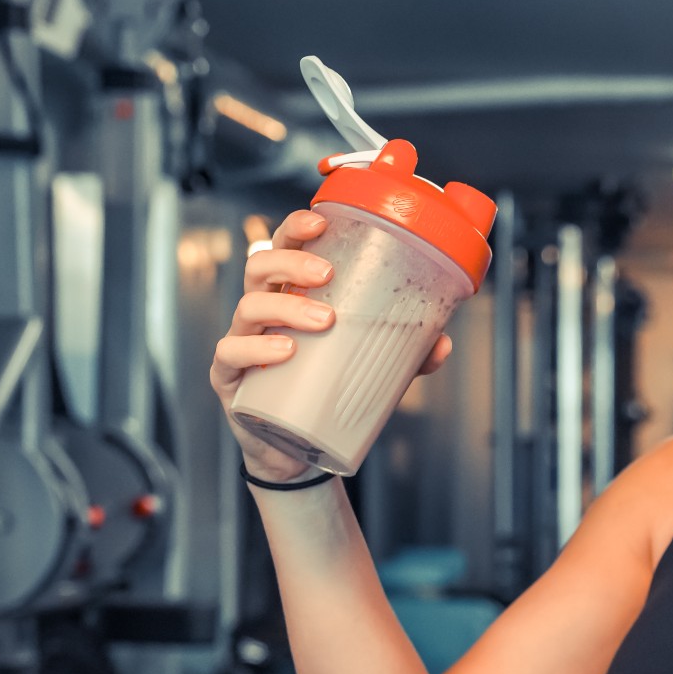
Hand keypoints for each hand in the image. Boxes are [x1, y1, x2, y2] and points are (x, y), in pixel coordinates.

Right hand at [211, 209, 453, 482]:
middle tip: (327, 273)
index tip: (321, 222)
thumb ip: (406, 354)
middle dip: (291, 261)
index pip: (284, 247)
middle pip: (260, 267)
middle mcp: (261, 313)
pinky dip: (257, 349)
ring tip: (324, 321)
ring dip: (286, 307)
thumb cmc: (324, 392)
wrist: (294, 452)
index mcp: (289, 296)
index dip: (295, 228)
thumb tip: (443, 343)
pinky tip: (285, 351)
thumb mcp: (368, 367)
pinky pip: (232, 354)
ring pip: (248, 307)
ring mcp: (242, 343)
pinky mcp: (229, 379)